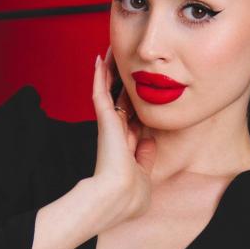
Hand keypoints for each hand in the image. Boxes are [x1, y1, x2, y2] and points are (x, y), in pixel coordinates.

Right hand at [91, 43, 156, 222]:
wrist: (120, 196)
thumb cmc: (132, 194)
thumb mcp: (144, 173)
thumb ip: (145, 157)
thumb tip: (150, 142)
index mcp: (125, 145)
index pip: (130, 119)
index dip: (134, 104)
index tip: (138, 91)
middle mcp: (115, 133)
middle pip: (119, 100)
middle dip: (121, 83)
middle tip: (123, 62)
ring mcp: (108, 125)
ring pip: (107, 91)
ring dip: (109, 72)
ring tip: (110, 52)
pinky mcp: (104, 119)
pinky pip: (100, 91)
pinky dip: (99, 76)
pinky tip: (100, 59)